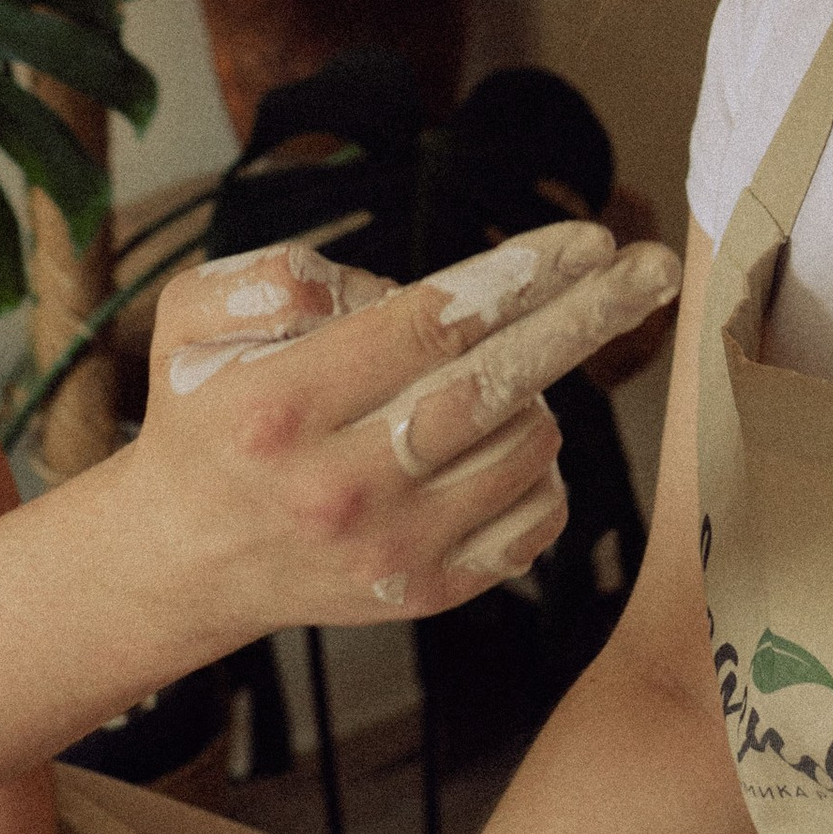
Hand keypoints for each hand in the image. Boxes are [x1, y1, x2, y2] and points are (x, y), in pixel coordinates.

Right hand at [130, 224, 680, 632]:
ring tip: (498, 372)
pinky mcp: (425, 594)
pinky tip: (504, 439)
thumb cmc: (201, 417)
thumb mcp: (191, 317)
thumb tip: (387, 288)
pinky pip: (536, 519)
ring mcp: (391, 550)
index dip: (521, 273)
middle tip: (650, 271)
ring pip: (528, 445)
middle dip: (587, 316)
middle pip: (497, 383)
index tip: (586, 239)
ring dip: (535, 391)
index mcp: (281, 405)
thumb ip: (277, 276)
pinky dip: (543, 469)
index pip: (430, 323)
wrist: (182, 559)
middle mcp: (340, 485)